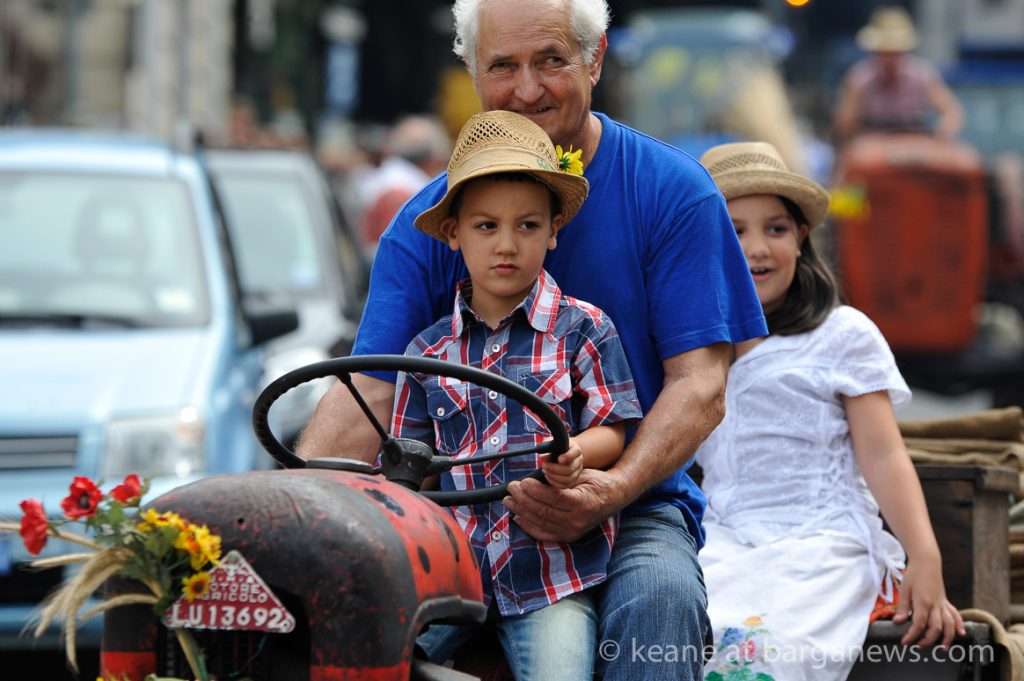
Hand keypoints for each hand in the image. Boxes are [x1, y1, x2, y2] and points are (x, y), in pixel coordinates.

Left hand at [503, 467, 622, 542]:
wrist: (614, 497)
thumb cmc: (596, 482)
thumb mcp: (581, 474)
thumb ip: (560, 478)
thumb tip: (534, 477)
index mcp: (582, 503)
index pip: (553, 498)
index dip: (534, 490)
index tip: (521, 482)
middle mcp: (577, 521)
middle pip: (543, 511)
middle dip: (523, 499)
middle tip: (511, 488)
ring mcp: (572, 531)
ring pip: (540, 522)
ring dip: (521, 511)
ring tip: (509, 500)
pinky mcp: (568, 536)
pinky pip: (544, 534)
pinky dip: (528, 526)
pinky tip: (517, 517)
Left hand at [542, 437, 582, 488]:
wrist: (564, 454)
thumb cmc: (557, 448)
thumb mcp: (552, 444)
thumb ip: (547, 448)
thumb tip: (542, 457)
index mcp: (575, 450)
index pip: (576, 452)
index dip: (568, 456)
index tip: (559, 459)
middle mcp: (578, 461)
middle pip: (570, 469)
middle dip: (554, 468)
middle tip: (544, 465)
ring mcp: (577, 472)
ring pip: (568, 479)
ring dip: (553, 476)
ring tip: (544, 471)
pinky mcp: (572, 481)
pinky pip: (565, 485)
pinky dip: (554, 482)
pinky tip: (548, 476)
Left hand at [894, 560, 965, 647]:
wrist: (927, 562)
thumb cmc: (914, 575)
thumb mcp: (904, 590)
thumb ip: (902, 607)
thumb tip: (897, 622)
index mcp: (923, 602)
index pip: (919, 624)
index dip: (912, 635)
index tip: (905, 642)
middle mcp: (935, 605)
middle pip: (936, 628)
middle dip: (928, 640)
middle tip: (918, 646)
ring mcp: (943, 603)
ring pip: (949, 624)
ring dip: (948, 638)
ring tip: (943, 649)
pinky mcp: (946, 601)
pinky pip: (955, 615)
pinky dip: (959, 625)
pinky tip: (961, 633)